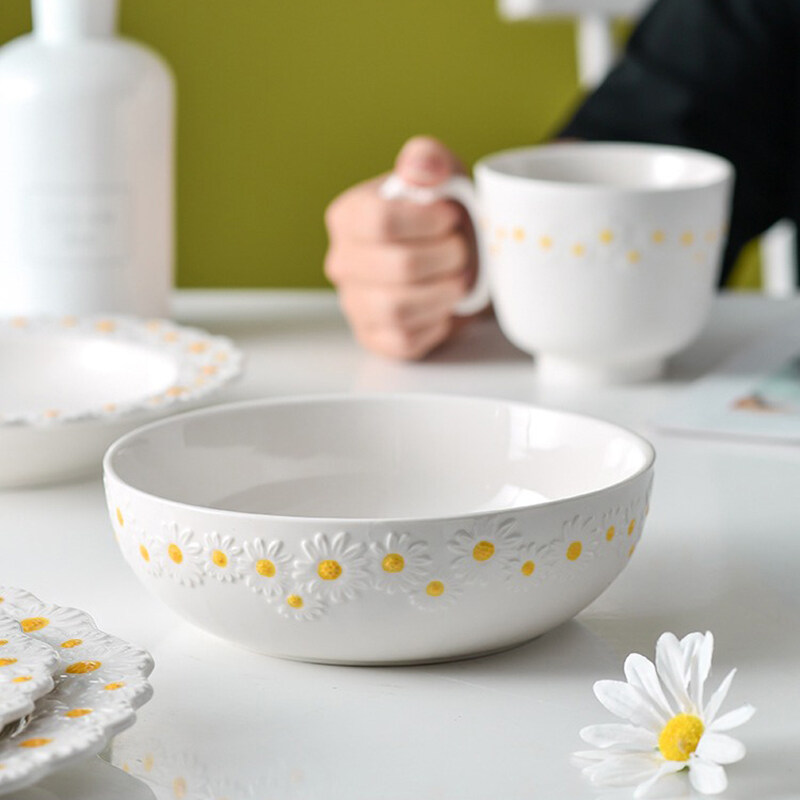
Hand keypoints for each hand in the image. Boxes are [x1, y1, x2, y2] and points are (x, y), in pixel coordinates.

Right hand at [324, 136, 475, 359]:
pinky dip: (437, 324)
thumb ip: (430, 160)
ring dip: (443, 293)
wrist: (460, 262)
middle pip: (399, 266)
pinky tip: (444, 306)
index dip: (429, 221)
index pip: (380, 220)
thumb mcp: (444, 177)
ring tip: (458, 280)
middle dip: (447, 258)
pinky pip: (405, 340)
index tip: (452, 217)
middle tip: (462, 251)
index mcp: (348, 216)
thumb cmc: (446, 219)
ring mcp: (355, 304)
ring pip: (398, 308)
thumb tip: (420, 168)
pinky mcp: (374, 339)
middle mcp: (342, 262)